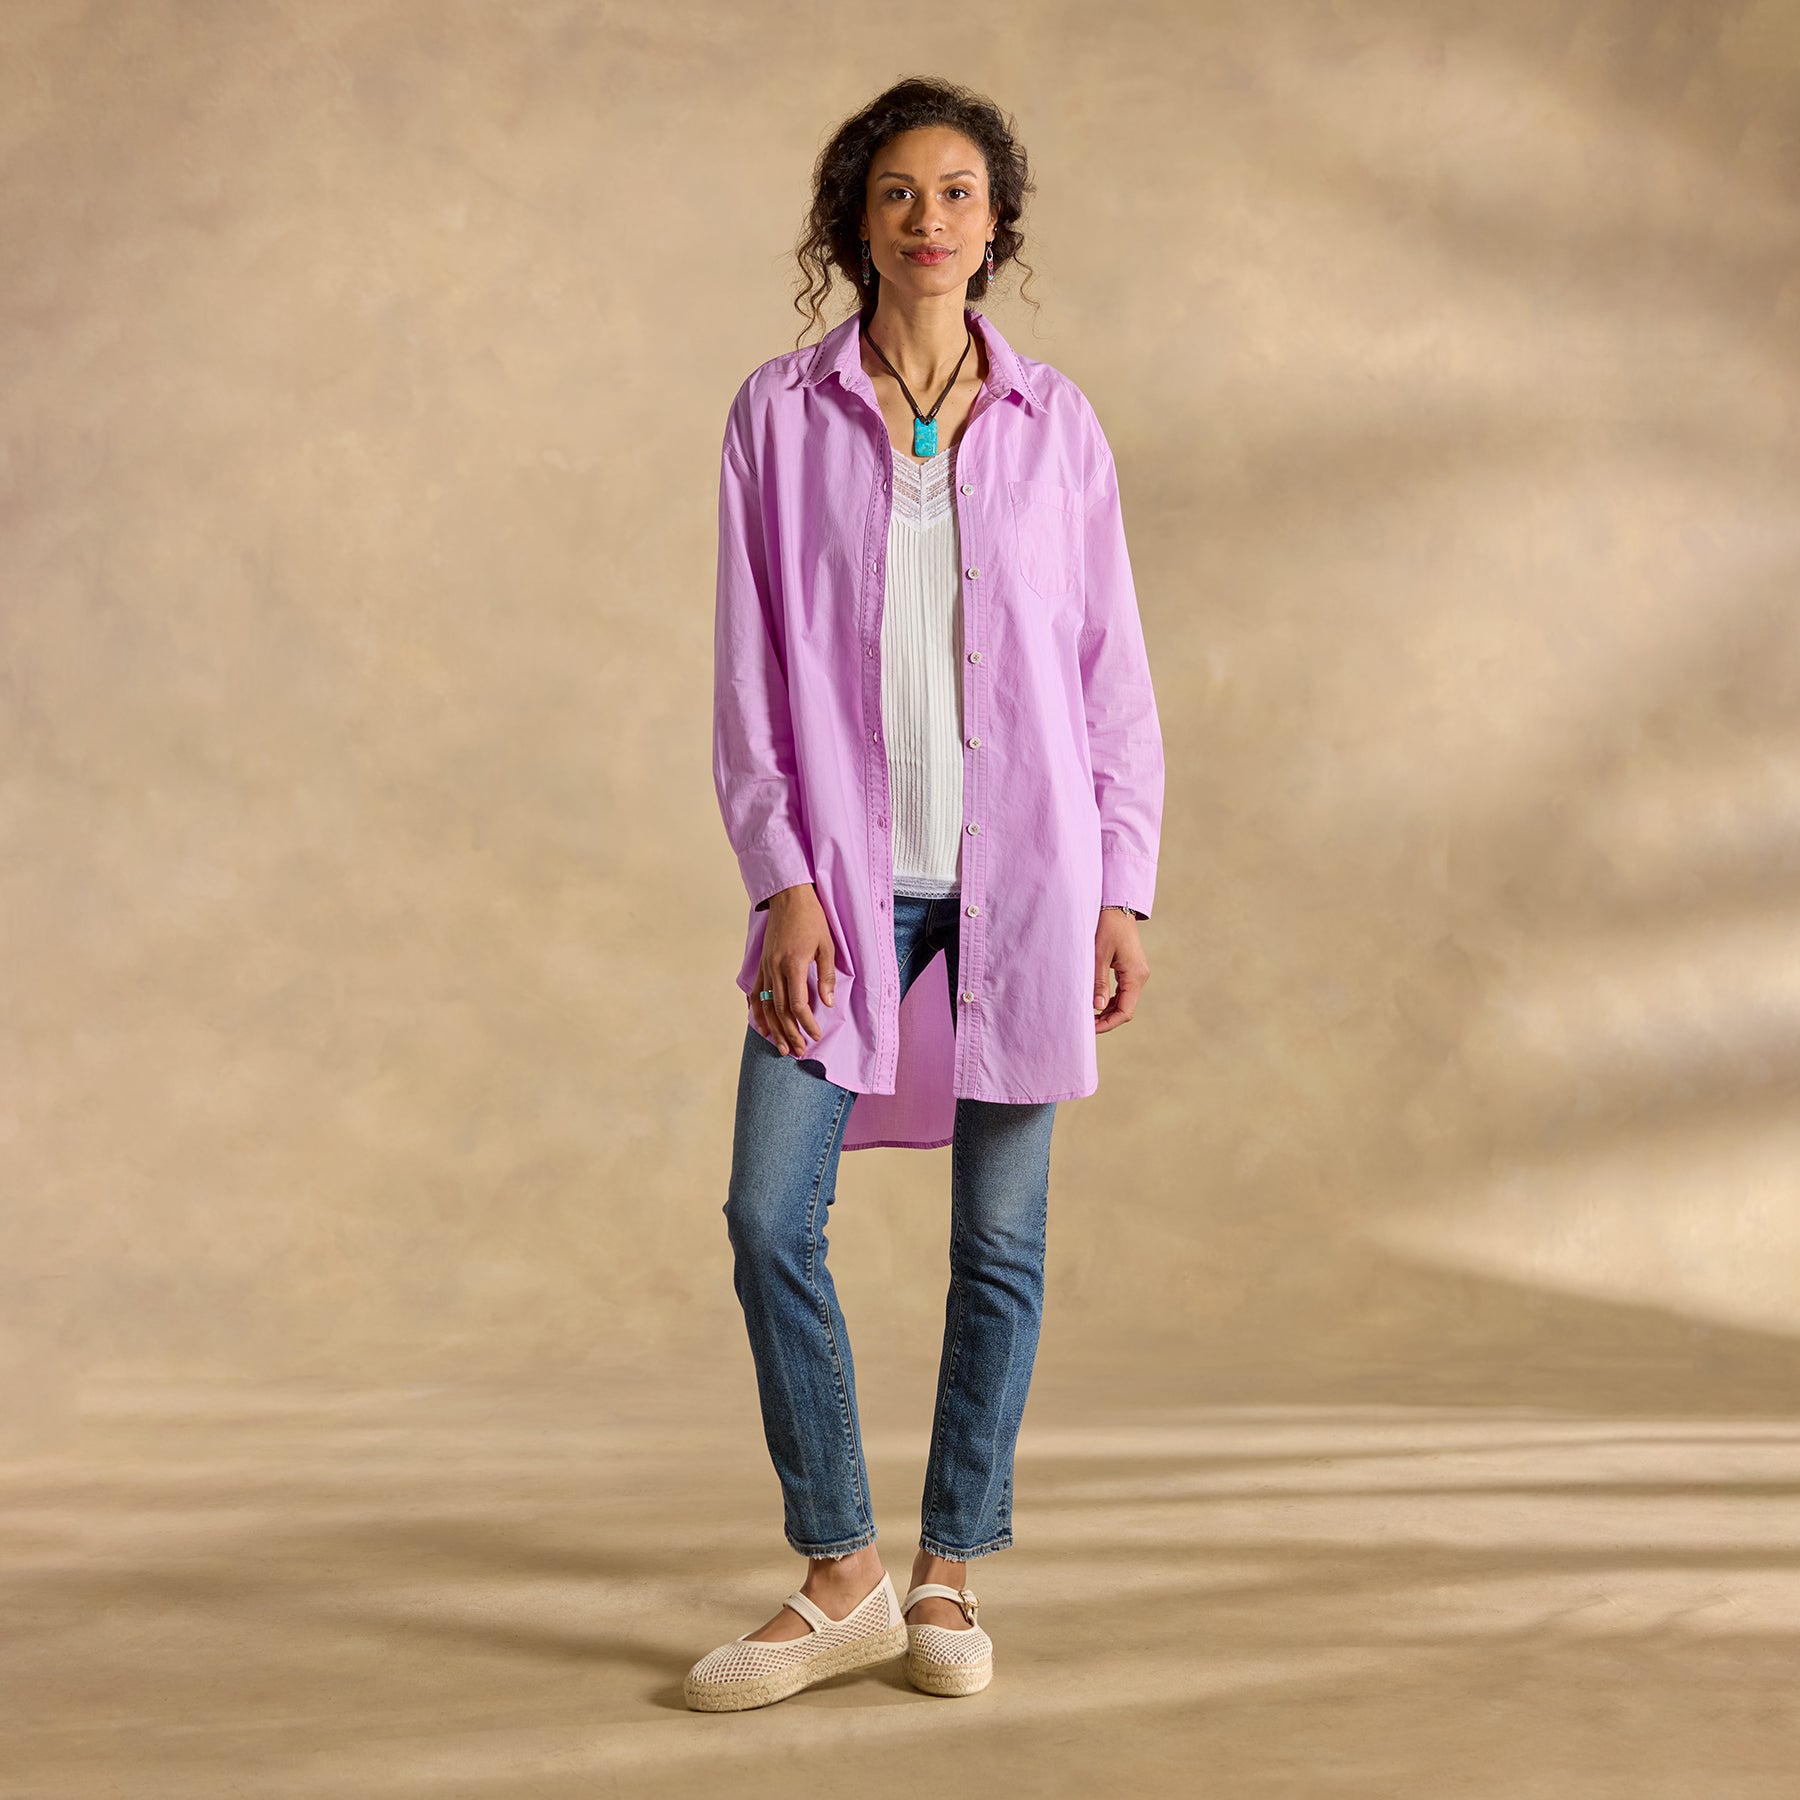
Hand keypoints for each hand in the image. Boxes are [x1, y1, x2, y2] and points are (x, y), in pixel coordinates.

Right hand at [752, 884, 836, 1056]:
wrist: (789, 897)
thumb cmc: (811, 919)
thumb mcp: (826, 946)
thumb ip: (826, 976)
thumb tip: (826, 1004)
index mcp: (793, 965)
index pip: (798, 1004)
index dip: (807, 1023)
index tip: (815, 1035)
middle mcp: (775, 969)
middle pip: (781, 1010)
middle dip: (790, 1033)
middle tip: (799, 1051)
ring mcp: (766, 967)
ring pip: (767, 1005)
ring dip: (774, 1029)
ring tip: (781, 1047)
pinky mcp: (762, 964)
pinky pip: (757, 993)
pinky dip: (758, 1011)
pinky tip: (762, 1026)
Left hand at [1094, 909, 1147, 1033]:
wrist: (1117, 905)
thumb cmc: (1106, 926)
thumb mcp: (1098, 954)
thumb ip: (1098, 981)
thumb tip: (1097, 1007)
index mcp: (1135, 975)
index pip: (1125, 1011)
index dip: (1108, 1024)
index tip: (1090, 1029)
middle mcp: (1139, 976)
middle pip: (1125, 1008)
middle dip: (1106, 1020)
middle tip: (1084, 1024)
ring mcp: (1136, 973)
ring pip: (1124, 1001)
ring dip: (1107, 1010)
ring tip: (1087, 1015)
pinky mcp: (1130, 968)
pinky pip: (1122, 991)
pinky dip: (1109, 999)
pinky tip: (1095, 1002)